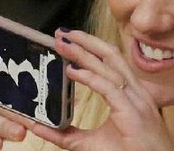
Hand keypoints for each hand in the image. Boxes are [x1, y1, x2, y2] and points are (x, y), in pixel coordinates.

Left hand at [0, 29, 173, 150]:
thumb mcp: (92, 141)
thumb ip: (67, 133)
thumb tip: (38, 126)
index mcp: (130, 93)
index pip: (111, 60)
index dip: (91, 46)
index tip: (69, 39)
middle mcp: (135, 91)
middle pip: (110, 55)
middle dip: (86, 41)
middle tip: (62, 33)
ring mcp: (136, 99)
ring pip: (109, 66)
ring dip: (84, 53)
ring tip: (63, 45)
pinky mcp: (132, 112)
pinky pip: (108, 88)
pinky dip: (89, 77)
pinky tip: (72, 71)